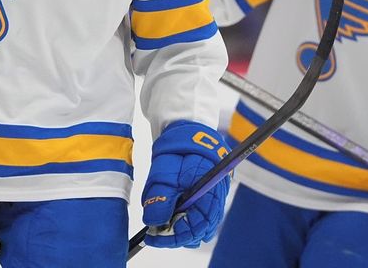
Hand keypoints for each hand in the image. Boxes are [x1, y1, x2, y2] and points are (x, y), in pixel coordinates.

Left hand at [141, 120, 230, 248]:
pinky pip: (193, 215)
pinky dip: (178, 216)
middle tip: (153, 230)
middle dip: (174, 233)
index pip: (195, 229)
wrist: (188, 130)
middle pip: (196, 232)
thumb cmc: (180, 149)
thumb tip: (154, 222)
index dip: (173, 237)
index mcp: (209, 197)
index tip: (153, 236)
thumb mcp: (165, 173)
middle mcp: (214, 203)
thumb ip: (160, 199)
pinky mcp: (203, 197)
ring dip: (175, 225)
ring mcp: (210, 200)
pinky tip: (166, 211)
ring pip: (194, 225)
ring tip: (158, 218)